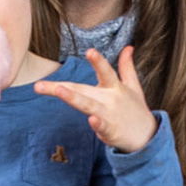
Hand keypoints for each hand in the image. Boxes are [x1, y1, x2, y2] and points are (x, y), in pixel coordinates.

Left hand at [34, 45, 157, 151]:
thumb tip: (128, 47)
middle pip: (82, 90)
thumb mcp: (134, 87)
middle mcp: (110, 99)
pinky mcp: (111, 131)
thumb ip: (127, 67)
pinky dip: (97, 124)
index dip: (97, 61)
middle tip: (38, 85)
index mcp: (115, 87)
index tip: (90, 51)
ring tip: (59, 91)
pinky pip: (102, 127)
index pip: (105, 71)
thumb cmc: (136, 111)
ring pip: (88, 106)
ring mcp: (110, 115)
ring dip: (73, 98)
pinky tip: (91, 120)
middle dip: (60, 88)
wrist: (147, 138)